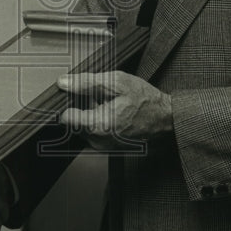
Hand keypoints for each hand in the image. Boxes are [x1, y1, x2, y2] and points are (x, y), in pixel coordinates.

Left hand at [58, 71, 172, 150]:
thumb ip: (86, 82)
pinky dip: (99, 121)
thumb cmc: (146, 101)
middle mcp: (98, 141)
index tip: (74, 94)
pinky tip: (112, 112)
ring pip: (83, 127)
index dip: (67, 102)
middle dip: (81, 107)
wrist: (166, 119)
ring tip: (108, 104)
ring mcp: (104, 147)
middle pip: (74, 122)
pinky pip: (95, 133)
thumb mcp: (116, 82)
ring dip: (90, 114)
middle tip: (99, 96)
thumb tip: (63, 82)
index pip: (65, 117)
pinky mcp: (109, 148)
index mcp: (97, 125)